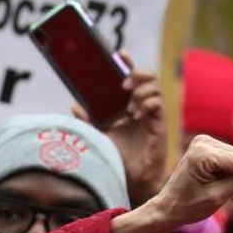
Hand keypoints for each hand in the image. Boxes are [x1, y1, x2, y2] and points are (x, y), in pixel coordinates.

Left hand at [73, 50, 165, 205]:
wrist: (129, 179)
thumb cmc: (116, 157)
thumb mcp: (97, 136)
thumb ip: (86, 121)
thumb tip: (73, 105)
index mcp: (126, 105)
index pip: (130, 78)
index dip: (128, 63)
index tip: (119, 54)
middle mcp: (140, 106)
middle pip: (147, 77)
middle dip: (137, 73)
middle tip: (124, 84)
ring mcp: (151, 114)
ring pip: (154, 88)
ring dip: (141, 90)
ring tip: (129, 103)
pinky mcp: (159, 124)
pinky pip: (158, 104)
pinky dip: (147, 102)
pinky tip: (137, 112)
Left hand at [145, 135, 232, 228]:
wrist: (168, 206)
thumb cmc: (189, 205)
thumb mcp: (218, 197)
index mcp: (202, 155)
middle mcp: (203, 142)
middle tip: (223, 192)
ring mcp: (204, 141)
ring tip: (215, 186)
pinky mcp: (207, 144)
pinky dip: (231, 170)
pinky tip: (215, 179)